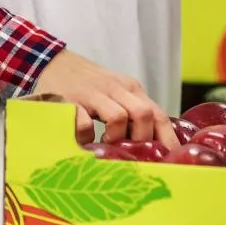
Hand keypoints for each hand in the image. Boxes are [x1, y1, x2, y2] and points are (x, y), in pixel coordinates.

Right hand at [34, 50, 178, 148]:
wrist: (54, 63)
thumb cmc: (89, 86)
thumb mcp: (116, 94)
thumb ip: (133, 114)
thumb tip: (153, 147)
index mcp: (132, 90)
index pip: (159, 115)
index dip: (168, 140)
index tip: (171, 161)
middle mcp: (117, 89)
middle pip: (144, 115)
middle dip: (141, 140)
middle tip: (131, 154)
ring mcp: (93, 94)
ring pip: (118, 117)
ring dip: (115, 138)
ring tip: (106, 145)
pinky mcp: (70, 101)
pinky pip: (85, 124)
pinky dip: (86, 137)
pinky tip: (83, 141)